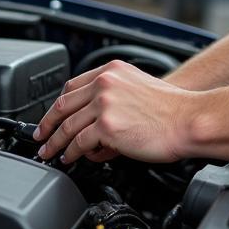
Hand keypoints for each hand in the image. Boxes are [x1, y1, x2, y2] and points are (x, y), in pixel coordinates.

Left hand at [33, 60, 195, 164]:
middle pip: (64, 105)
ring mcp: (104, 104)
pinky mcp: (107, 126)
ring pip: (67, 126)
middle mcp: (105, 83)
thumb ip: (114, 95)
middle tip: (40, 137)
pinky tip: (70, 158)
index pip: (72, 86)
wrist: (188, 119)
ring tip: (50, 153)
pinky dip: (71, 153)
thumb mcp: (137, 86)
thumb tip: (95, 120)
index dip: (57, 104)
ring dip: (55, 142)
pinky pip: (79, 143)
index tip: (50, 116)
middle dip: (47, 124)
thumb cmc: (171, 108)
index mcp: (112, 71)